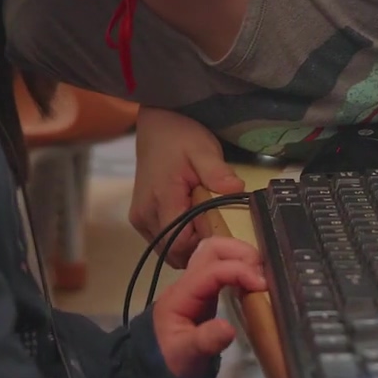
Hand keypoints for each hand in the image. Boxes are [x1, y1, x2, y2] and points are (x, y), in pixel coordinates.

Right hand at [130, 108, 245, 267]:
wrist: (156, 126)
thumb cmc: (180, 136)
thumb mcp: (203, 149)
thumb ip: (217, 172)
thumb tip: (237, 190)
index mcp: (161, 199)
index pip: (180, 243)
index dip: (203, 243)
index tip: (220, 229)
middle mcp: (144, 215)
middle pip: (173, 252)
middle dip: (197, 247)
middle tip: (216, 225)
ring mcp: (140, 219)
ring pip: (166, 250)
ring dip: (188, 244)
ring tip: (204, 221)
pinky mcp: (140, 219)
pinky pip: (161, 241)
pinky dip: (178, 238)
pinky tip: (191, 220)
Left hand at [149, 237, 265, 377]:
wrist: (154, 369)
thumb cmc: (170, 362)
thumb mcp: (185, 356)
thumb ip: (205, 341)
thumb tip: (229, 328)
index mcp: (181, 294)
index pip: (212, 269)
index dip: (239, 271)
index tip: (263, 286)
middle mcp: (188, 282)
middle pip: (212, 248)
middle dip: (240, 253)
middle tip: (263, 274)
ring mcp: (196, 284)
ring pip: (216, 252)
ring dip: (241, 257)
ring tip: (261, 276)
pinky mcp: (205, 291)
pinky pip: (222, 266)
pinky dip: (240, 267)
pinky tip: (252, 282)